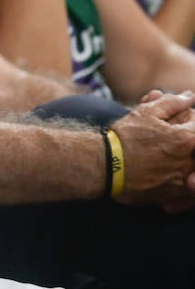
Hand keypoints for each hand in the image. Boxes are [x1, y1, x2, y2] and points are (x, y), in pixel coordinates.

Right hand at [109, 91, 194, 206]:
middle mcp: (190, 161)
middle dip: (184, 139)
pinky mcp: (175, 195)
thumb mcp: (146, 112)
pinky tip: (163, 173)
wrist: (104, 166)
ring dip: (183, 161)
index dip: (188, 120)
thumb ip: (172, 102)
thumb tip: (189, 96)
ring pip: (193, 171)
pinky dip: (180, 180)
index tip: (176, 123)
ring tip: (162, 156)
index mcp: (188, 139)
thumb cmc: (125, 136)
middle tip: (165, 139)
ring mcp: (184, 181)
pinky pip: (188, 189)